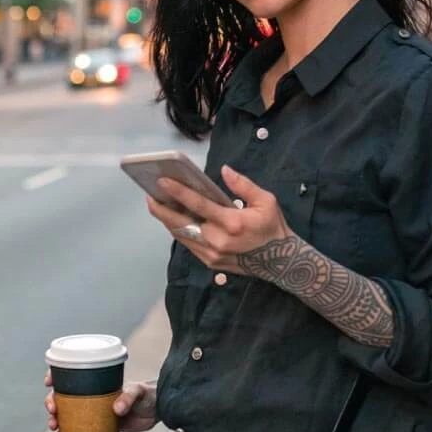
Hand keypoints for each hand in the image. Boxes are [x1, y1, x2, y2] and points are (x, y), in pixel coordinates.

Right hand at [44, 372, 159, 431]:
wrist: (158, 410)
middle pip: (64, 396)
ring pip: (69, 413)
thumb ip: (128, 398)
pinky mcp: (101, 425)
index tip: (49, 382)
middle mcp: (92, 395)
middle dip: (52, 402)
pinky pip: (80, 428)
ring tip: (54, 427)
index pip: (71, 375)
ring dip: (57, 419)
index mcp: (96, 381)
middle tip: (53, 411)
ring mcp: (95, 410)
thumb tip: (116, 410)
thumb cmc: (147, 394)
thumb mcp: (138, 392)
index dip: (56, 376)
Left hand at [143, 166, 291, 275]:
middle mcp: (218, 240)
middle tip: (149, 195)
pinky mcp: (210, 262)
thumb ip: (243, 185)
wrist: (281, 262)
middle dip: (162, 209)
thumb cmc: (273, 228)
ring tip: (157, 204)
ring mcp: (212, 254)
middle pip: (181, 224)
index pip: (199, 205)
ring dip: (167, 220)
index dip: (178, 193)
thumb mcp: (266, 201)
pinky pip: (189, 244)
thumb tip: (224, 169)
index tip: (163, 182)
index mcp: (232, 223)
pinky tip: (173, 219)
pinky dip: (179, 230)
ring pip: (182, 235)